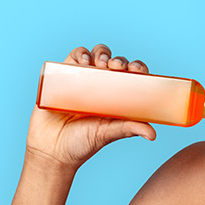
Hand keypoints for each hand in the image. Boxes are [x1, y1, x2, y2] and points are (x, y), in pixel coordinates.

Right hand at [26, 44, 156, 169]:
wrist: (52, 151)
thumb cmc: (83, 143)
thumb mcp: (109, 133)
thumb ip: (129, 129)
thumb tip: (153, 134)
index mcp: (118, 96)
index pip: (132, 75)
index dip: (137, 67)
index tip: (136, 69)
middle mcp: (102, 85)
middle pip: (115, 62)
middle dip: (118, 60)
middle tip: (115, 67)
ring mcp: (83, 80)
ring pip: (96, 55)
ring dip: (101, 53)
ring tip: (99, 64)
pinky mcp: (63, 77)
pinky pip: (73, 57)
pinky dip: (80, 53)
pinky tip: (83, 60)